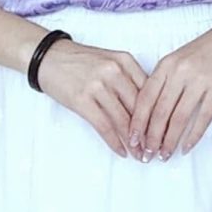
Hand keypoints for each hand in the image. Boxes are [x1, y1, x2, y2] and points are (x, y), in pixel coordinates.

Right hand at [33, 39, 147, 157]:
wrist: (48, 56)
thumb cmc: (80, 61)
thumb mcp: (109, 61)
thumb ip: (128, 79)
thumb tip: (148, 109)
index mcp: (125, 61)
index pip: (149, 92)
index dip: (158, 115)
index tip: (163, 131)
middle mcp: (114, 71)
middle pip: (139, 108)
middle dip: (149, 133)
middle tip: (155, 149)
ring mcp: (98, 85)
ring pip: (123, 120)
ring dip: (133, 142)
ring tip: (139, 155)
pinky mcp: (82, 99)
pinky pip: (104, 126)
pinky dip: (114, 142)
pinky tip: (121, 151)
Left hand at [127, 20, 211, 159]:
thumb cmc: (206, 50)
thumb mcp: (178, 59)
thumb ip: (163, 80)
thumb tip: (149, 112)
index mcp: (166, 65)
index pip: (145, 99)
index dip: (137, 122)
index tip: (132, 140)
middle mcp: (180, 73)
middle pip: (159, 112)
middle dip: (151, 138)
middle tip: (146, 155)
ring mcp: (200, 81)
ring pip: (179, 119)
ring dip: (170, 141)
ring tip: (164, 155)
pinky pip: (202, 118)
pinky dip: (193, 137)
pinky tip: (186, 148)